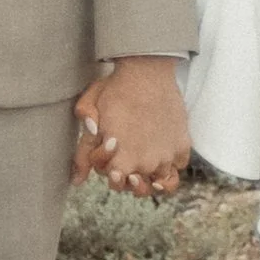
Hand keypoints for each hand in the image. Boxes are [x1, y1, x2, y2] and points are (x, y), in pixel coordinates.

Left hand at [73, 55, 190, 197]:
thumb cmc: (114, 91)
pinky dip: (171, 163)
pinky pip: (178, 166)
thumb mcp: (91, 118)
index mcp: (122, 162)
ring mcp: (167, 156)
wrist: (146, 71)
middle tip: (129, 157)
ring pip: (162, 183)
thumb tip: (77, 181)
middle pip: (137, 187)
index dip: (111, 171)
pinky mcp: (182, 145)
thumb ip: (84, 153)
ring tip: (147, 161)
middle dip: (130, 176)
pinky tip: (162, 151)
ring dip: (152, 176)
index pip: (115, 183)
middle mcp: (146, 164)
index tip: (113, 158)